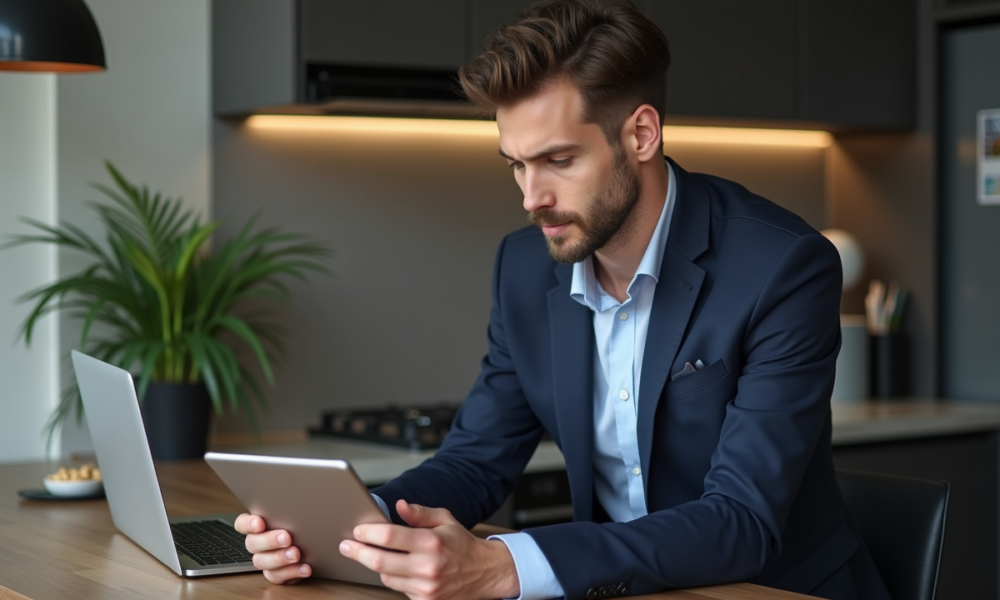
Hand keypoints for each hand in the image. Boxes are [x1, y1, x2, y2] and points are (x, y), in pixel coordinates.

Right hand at [233, 513, 311, 583]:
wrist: (314, 545)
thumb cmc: (301, 525)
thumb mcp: (294, 514)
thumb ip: (288, 510)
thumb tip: (297, 502)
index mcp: (257, 526)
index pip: (242, 523)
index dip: (248, 524)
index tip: (260, 523)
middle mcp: (258, 544)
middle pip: (252, 543)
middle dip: (269, 540)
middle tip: (286, 537)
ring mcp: (265, 560)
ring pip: (262, 562)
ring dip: (279, 558)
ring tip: (296, 554)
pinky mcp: (275, 574)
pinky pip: (277, 576)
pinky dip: (292, 572)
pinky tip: (304, 567)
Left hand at [340, 500, 519, 599]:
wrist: (485, 572)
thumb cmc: (462, 544)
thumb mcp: (445, 520)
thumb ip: (420, 513)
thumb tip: (398, 506)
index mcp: (431, 542)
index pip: (389, 536)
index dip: (368, 532)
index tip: (357, 530)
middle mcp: (428, 566)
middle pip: (380, 561)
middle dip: (358, 552)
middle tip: (347, 546)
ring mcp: (426, 587)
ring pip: (386, 577)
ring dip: (376, 565)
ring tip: (372, 554)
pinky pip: (398, 589)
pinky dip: (393, 578)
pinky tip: (394, 568)